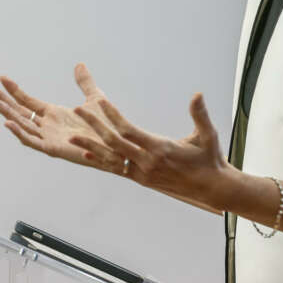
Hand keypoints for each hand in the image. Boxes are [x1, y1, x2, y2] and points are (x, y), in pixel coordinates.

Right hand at [0, 63, 117, 168]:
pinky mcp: (53, 148)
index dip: (14, 90)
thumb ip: (85, 82)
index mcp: (54, 114)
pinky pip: (32, 141)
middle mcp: (47, 126)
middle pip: (19, 111)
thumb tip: (79, 64)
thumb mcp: (95, 99)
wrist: (119, 146)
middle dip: (3, 100)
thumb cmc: (109, 127)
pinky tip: (8, 122)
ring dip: (6, 113)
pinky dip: (20, 132)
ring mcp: (49, 137)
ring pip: (21, 124)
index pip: (28, 100)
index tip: (1, 78)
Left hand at [68, 92, 228, 210]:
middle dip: (94, 125)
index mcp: (160, 148)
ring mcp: (142, 173)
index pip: (129, 130)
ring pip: (111, 158)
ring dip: (90, 147)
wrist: (211, 187)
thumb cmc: (209, 158)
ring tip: (71, 138)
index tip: (100, 101)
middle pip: (113, 142)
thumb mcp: (207, 135)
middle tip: (78, 110)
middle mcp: (147, 162)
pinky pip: (116, 169)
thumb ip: (200, 115)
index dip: (112, 115)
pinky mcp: (142, 179)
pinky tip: (86, 155)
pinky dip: (101, 161)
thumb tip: (197, 95)